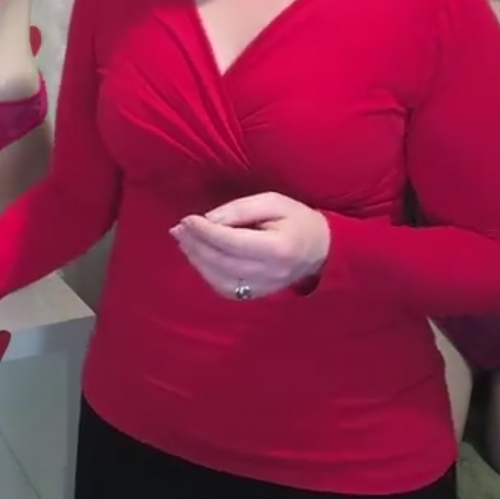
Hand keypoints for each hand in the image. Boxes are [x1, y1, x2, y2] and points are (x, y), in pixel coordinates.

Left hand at [170, 192, 330, 299]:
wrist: (320, 250)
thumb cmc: (297, 220)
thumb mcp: (273, 202)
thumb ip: (241, 210)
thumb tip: (208, 219)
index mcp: (278, 248)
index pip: (233, 243)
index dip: (206, 232)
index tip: (187, 219)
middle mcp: (270, 273)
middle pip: (222, 263)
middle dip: (196, 245)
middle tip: (178, 228)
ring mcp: (263, 289)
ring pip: (219, 280)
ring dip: (196, 260)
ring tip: (183, 240)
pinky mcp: (256, 295)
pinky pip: (224, 288)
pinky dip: (206, 273)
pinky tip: (198, 256)